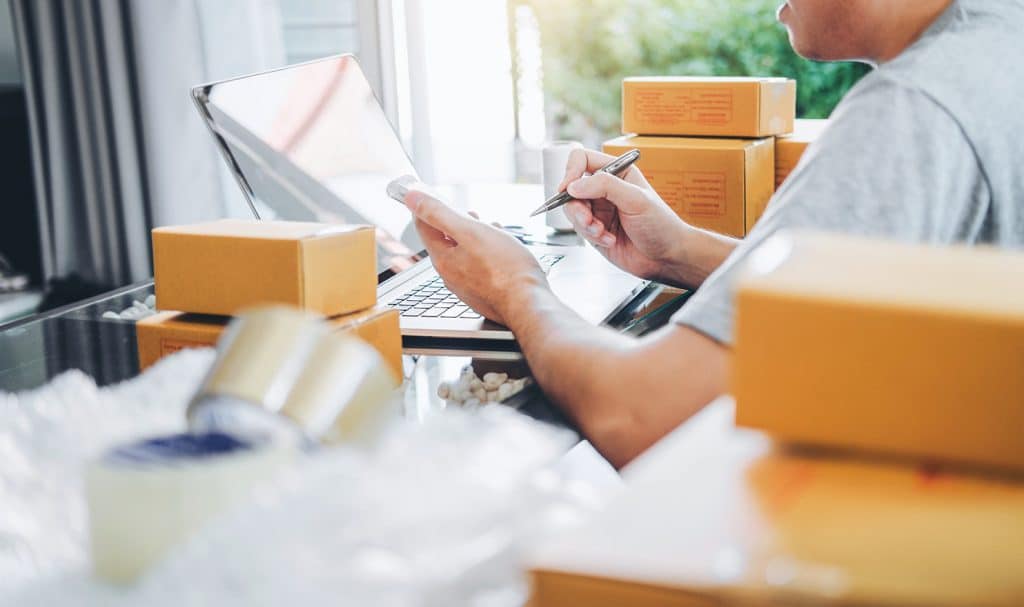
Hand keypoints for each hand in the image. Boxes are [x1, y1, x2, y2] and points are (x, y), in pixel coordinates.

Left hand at [403, 190, 547, 325]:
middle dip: (455, 221)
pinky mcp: (483, 291)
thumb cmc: (505, 269)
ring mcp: (467, 285)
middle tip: (467, 210)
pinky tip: (500, 248)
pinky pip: (477, 266)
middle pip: (444, 240)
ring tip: (490, 227)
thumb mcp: (471, 232)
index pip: (423, 227)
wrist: (528, 303)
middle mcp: (451, 275)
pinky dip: (485, 252)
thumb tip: (412, 198)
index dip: (424, 206)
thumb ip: (439, 214)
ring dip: (474, 236)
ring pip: (463, 253)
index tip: (430, 194)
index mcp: (443, 259)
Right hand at [559, 149, 690, 281]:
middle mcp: (605, 189)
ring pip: (572, 210)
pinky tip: (610, 240)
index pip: (582, 160)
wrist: (666, 256)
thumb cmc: (661, 224)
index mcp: (617, 172)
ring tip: (602, 232)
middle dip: (577, 207)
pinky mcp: (595, 230)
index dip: (571, 172)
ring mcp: (599, 210)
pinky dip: (592, 236)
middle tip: (588, 220)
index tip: (567, 189)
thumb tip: (574, 185)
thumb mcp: (636, 199)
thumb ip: (605, 186)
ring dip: (584, 224)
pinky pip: (579, 229)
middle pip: (572, 188)